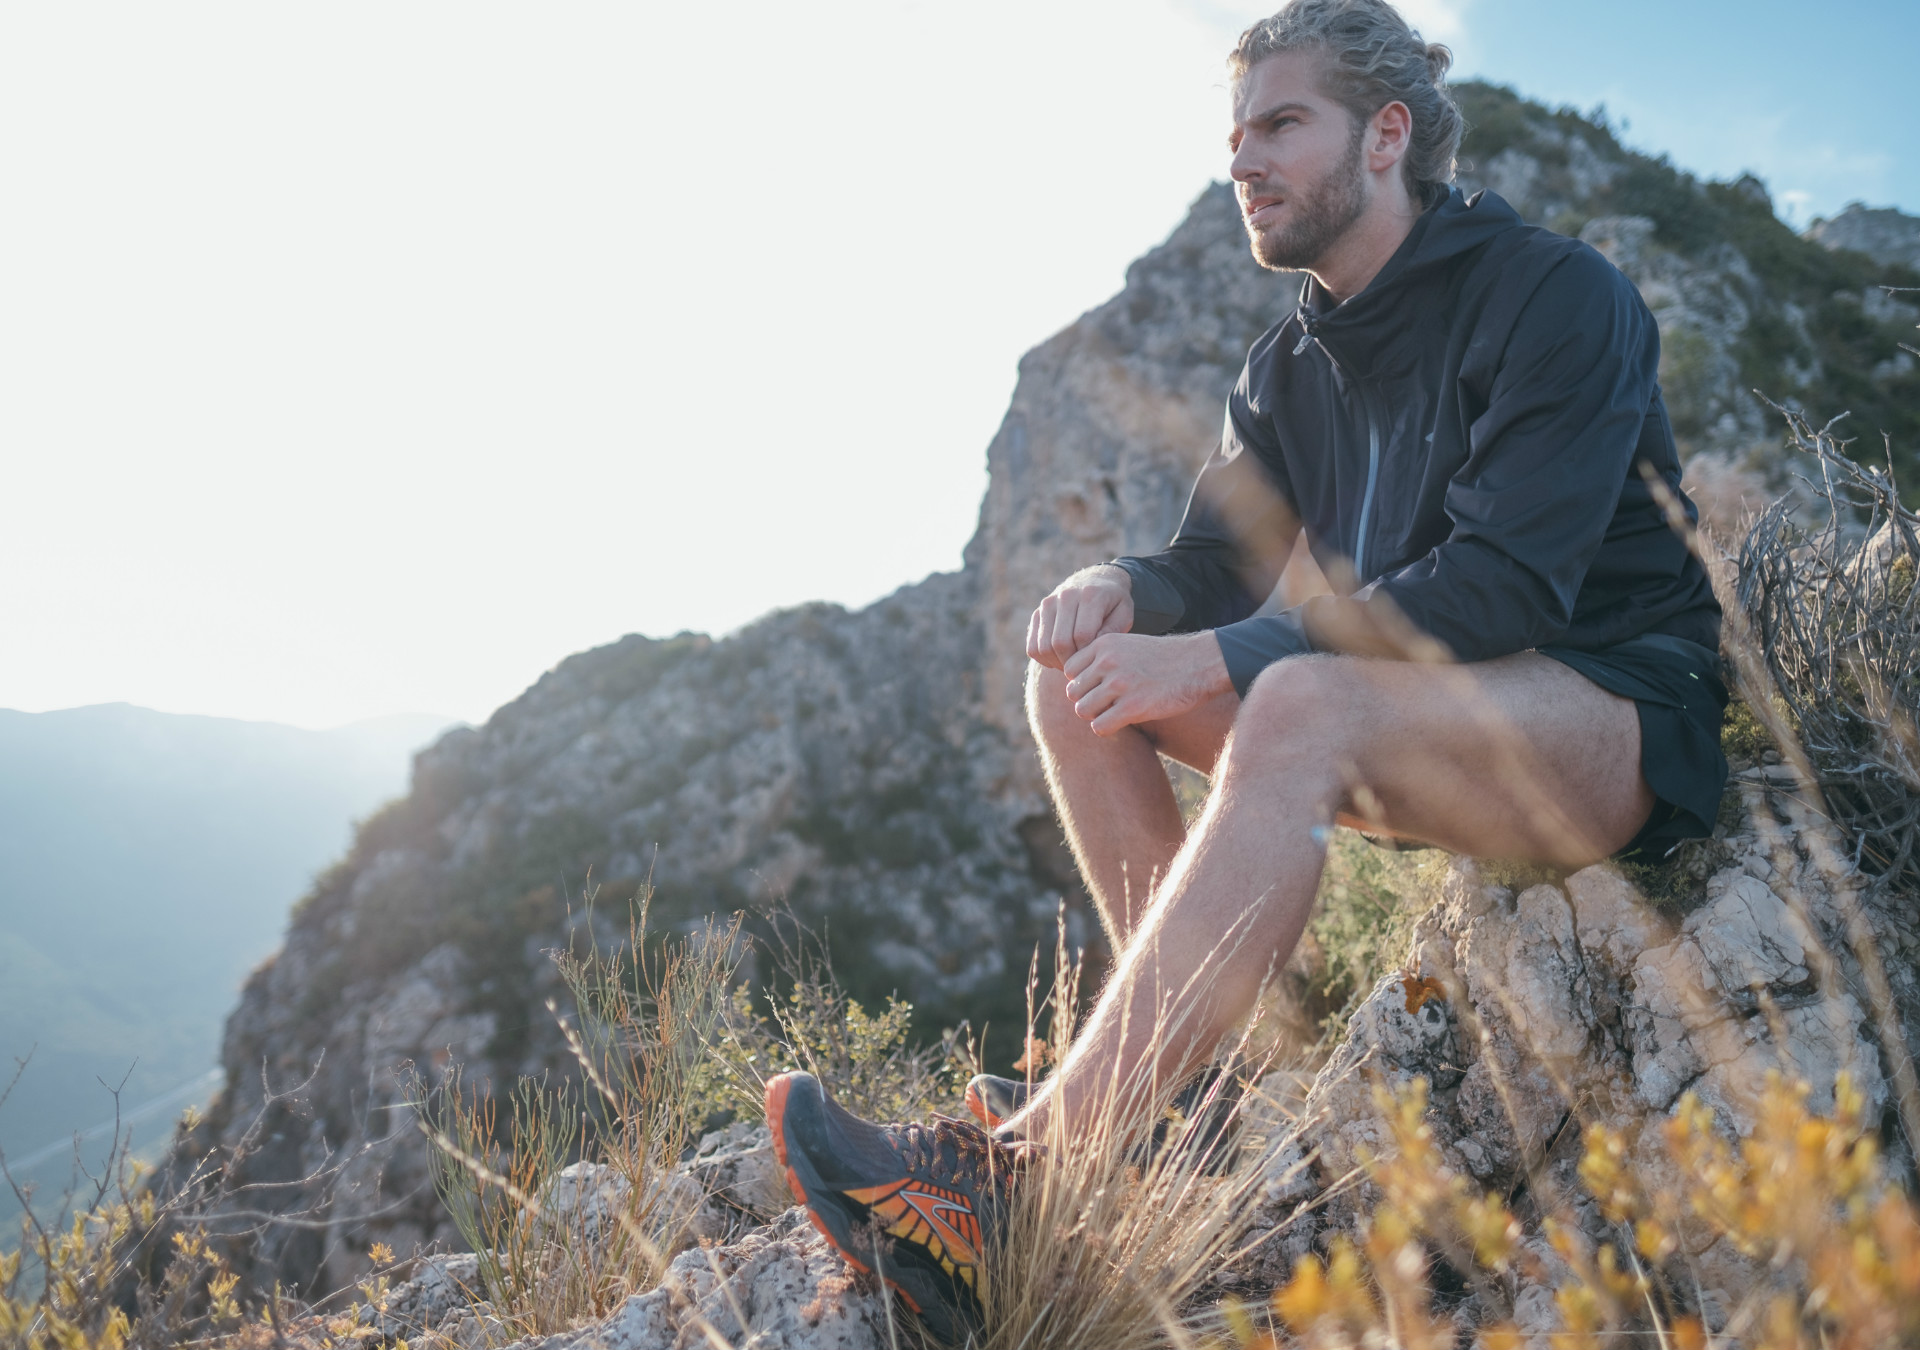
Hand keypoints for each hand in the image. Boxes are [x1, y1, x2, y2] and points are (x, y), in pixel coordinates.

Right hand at [1027, 565, 1133, 669]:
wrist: (1095, 581)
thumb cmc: (1113, 604)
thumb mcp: (1124, 614)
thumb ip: (1112, 630)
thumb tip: (1092, 648)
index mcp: (1090, 595)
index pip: (1082, 635)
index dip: (1088, 654)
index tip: (1096, 660)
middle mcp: (1065, 596)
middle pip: (1060, 643)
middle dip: (1072, 662)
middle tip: (1083, 668)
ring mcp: (1047, 604)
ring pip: (1044, 647)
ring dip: (1057, 663)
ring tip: (1072, 664)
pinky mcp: (1037, 613)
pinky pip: (1033, 647)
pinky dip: (1044, 660)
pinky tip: (1060, 659)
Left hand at [1062, 632, 1231, 734]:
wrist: (1201, 663)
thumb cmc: (1165, 658)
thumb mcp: (1129, 645)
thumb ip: (1104, 657)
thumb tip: (1077, 681)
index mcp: (1104, 644)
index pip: (1069, 669)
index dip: (1082, 682)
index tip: (1098, 688)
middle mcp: (1108, 661)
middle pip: (1073, 692)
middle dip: (1087, 701)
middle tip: (1106, 704)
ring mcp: (1120, 683)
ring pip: (1083, 710)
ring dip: (1096, 716)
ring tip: (1114, 713)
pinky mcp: (1133, 706)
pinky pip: (1099, 726)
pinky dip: (1107, 729)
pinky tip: (1122, 723)